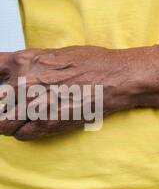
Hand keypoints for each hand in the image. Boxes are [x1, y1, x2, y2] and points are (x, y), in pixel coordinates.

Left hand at [0, 46, 133, 139]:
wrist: (117, 79)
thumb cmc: (94, 63)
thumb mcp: (57, 53)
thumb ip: (31, 64)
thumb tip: (15, 72)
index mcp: (25, 62)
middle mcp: (24, 83)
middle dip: (3, 103)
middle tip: (14, 103)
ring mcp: (33, 106)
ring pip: (2, 123)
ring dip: (9, 121)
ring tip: (21, 116)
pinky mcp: (45, 124)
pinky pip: (20, 134)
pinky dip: (23, 130)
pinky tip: (34, 122)